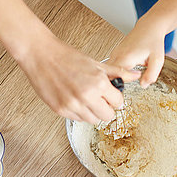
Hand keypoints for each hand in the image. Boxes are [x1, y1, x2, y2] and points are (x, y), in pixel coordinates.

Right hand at [17, 36, 139, 123]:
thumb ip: (117, 72)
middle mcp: (86, 96)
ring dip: (92, 112)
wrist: (41, 55)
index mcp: (98, 83)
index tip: (110, 96)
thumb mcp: (96, 63)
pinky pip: (77, 119)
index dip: (115, 99)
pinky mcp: (61, 110)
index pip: (118, 103)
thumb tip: (135, 76)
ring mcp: (72, 105)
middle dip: (106, 109)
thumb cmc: (66, 57)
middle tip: (99, 99)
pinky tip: (74, 99)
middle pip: (107, 116)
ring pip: (92, 120)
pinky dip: (78, 112)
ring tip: (85, 98)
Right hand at [109, 19, 165, 87]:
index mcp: (126, 58)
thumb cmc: (153, 41)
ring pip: (107, 71)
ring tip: (123, 80)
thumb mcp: (157, 60)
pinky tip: (123, 73)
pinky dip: (114, 72)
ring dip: (113, 77)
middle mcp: (117, 55)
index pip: (116, 78)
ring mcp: (114, 53)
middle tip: (123, 87)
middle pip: (109, 75)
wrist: (149, 27)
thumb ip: (151, 75)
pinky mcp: (114, 53)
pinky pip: (110, 66)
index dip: (119, 87)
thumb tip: (143, 85)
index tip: (126, 89)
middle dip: (114, 84)